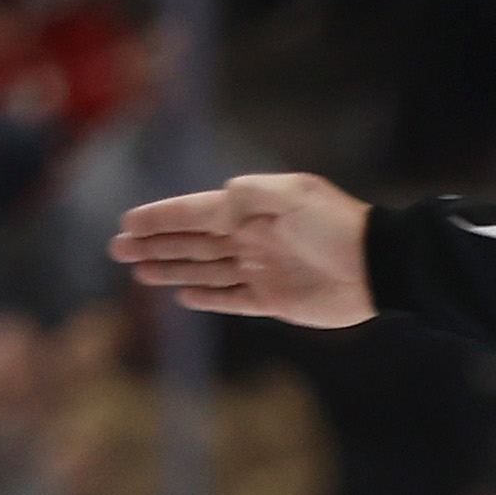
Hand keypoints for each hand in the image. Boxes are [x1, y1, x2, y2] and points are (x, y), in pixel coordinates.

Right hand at [109, 173, 375, 327]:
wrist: (378, 265)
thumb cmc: (338, 224)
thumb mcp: (294, 194)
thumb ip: (250, 194)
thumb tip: (217, 201)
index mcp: (250, 212)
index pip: (194, 213)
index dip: (160, 218)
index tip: (127, 222)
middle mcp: (250, 240)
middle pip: (191, 243)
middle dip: (154, 245)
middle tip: (117, 249)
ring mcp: (261, 270)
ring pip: (204, 271)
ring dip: (171, 269)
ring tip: (138, 271)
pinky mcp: (275, 300)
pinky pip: (232, 299)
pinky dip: (208, 297)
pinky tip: (184, 295)